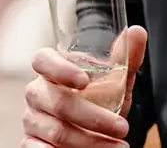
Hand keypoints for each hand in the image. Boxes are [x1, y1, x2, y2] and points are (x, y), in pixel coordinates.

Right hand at [22, 26, 147, 147]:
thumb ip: (125, 57)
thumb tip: (137, 31)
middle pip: (58, 103)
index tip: (85, 81)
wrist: (90, 130)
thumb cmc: (99, 99)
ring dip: (90, 143)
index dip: (60, 69)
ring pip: (57, 132)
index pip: (43, 60)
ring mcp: (31, 119)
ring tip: (118, 147)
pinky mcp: (30, 144)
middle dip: (93, 118)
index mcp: (51, 69)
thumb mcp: (115, 80)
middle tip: (122, 128)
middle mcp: (36, 92)